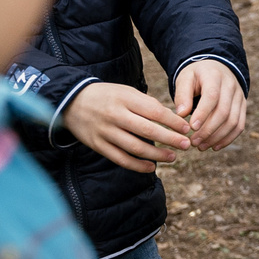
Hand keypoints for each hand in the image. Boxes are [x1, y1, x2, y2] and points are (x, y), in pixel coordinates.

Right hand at [64, 82, 192, 172]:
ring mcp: (105, 132)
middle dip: (170, 139)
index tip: (187, 129)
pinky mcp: (98, 145)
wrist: (71, 101)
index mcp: (125, 99)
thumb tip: (171, 118)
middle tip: (187, 145)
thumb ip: (146, 104)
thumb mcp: (126, 91)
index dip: (173, 122)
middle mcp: (115, 115)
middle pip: (148, 130)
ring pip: (135, 147)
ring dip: (157, 155)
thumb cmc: (107, 96)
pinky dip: (138, 165)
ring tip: (173, 157)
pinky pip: (121, 159)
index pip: (154, 112)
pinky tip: (152, 167)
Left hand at [172, 59, 247, 150]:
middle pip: (224, 112)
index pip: (212, 96)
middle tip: (193, 142)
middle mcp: (231, 86)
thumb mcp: (185, 79)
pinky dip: (228, 138)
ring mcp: (239, 97)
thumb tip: (181, 114)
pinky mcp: (243, 107)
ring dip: (217, 137)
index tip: (191, 128)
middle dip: (208, 130)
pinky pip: (239, 125)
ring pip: (233, 121)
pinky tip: (215, 146)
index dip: (203, 113)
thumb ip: (182, 95)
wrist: (215, 68)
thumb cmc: (196, 76)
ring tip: (201, 146)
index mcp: (214, 76)